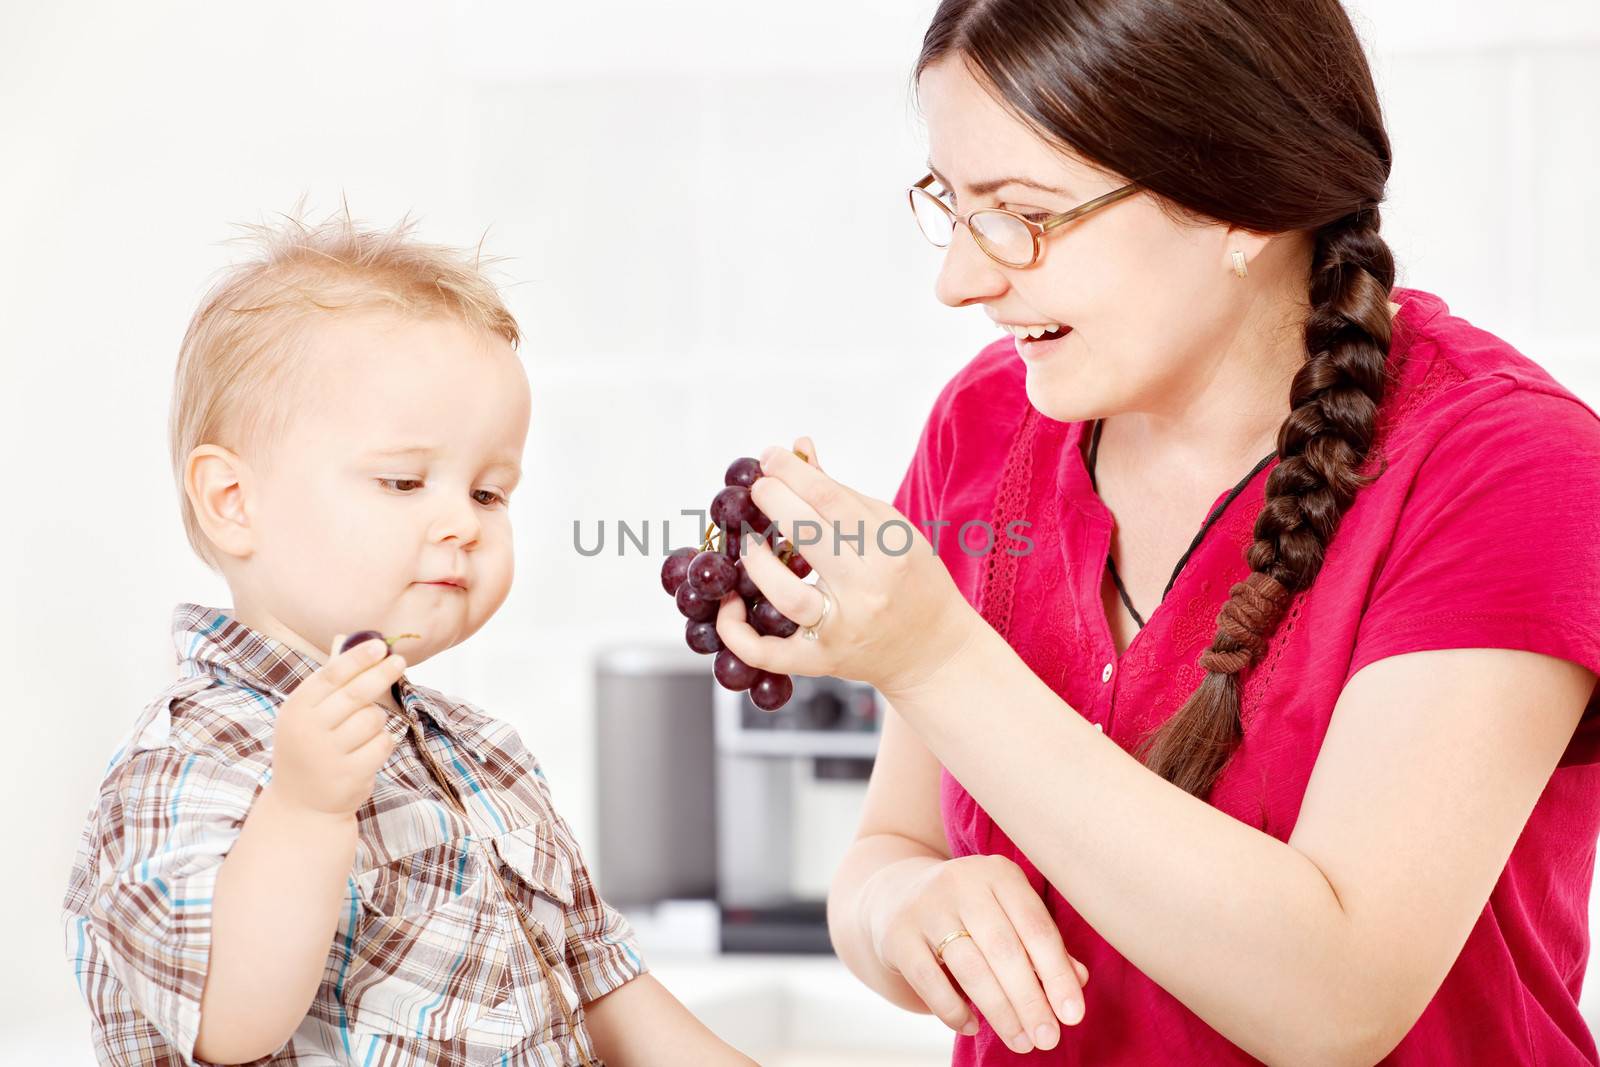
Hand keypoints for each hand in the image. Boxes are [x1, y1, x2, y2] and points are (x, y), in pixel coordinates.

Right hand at [266, 633, 403, 818]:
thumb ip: (329, 684)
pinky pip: (383, 743)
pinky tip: (367, 752)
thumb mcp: (307, 716)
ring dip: (377, 719)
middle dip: (382, 673)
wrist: (302, 805)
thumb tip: (353, 642)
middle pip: (357, 693)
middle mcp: (309, 730)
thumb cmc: (310, 748)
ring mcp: (329, 754)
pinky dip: (382, 743)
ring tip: (362, 732)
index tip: (379, 645)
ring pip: (373, 719)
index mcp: (296, 709)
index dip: (357, 658)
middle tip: (399, 662)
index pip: (330, 675)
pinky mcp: (350, 774)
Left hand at [714, 436, 982, 700]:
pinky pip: (767, 653)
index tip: (770, 457)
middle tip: (758, 488)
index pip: (831, 499)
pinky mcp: (821, 661)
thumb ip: (841, 493)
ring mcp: (841, 630)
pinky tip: (729, 602)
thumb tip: (798, 449)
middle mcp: (867, 590)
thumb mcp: (892, 532)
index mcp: (889, 550)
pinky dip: (736, 631)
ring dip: (756, 560)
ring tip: (750, 542)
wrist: (934, 651)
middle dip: (772, 500)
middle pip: (808, 534)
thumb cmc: (912, 581)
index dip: (793, 472)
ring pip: (785, 594)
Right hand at [868, 855, 1088, 1053]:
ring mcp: (926, 907)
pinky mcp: (897, 934)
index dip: (1057, 974)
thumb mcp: (1007, 915)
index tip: (1072, 1016)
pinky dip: (953, 1009)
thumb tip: (1079, 980)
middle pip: (1004, 948)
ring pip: (970, 967)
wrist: (895, 896)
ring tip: (1021, 1042)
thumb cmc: (971, 914)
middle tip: (1048, 1039)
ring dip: (999, 1011)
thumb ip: (1042, 945)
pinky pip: (929, 980)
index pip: (1036, 927)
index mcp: (999, 873)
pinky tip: (972, 1027)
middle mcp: (962, 882)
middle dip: (1030, 1000)